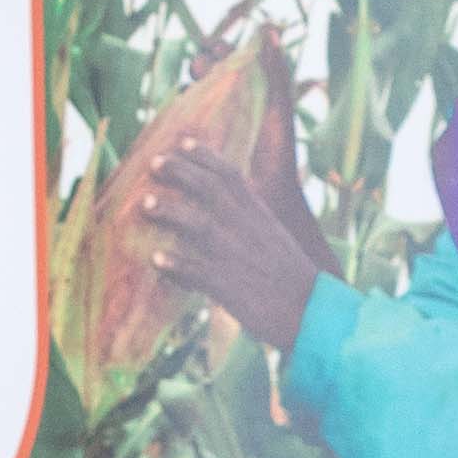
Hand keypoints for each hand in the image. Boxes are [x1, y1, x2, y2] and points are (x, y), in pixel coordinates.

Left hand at [144, 149, 325, 353]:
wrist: (313, 314)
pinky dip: (178, 264)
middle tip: (153, 162)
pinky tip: (156, 259)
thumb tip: (225, 208)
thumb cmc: (292, 280)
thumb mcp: (275, 240)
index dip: (205, 157)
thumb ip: (250, 221)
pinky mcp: (232, 287)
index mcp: (260, 217)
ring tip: (145, 204)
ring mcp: (239, 257)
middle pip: (211, 190)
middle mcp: (249, 230)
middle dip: (181, 172)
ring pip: (201, 225)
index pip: (231, 176)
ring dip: (171, 212)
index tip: (182, 143)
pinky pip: (199, 272)